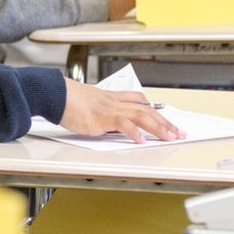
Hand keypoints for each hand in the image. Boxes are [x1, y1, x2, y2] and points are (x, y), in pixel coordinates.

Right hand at [58, 79, 183, 142]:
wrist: (55, 93)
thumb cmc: (65, 100)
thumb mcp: (88, 104)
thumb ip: (101, 112)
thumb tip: (108, 124)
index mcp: (111, 98)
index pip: (139, 100)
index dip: (155, 109)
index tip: (166, 118)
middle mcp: (114, 102)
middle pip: (146, 109)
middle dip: (164, 121)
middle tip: (178, 132)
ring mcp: (109, 109)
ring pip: (140, 115)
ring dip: (158, 127)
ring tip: (169, 136)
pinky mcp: (101, 118)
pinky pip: (123, 124)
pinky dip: (134, 132)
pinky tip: (142, 140)